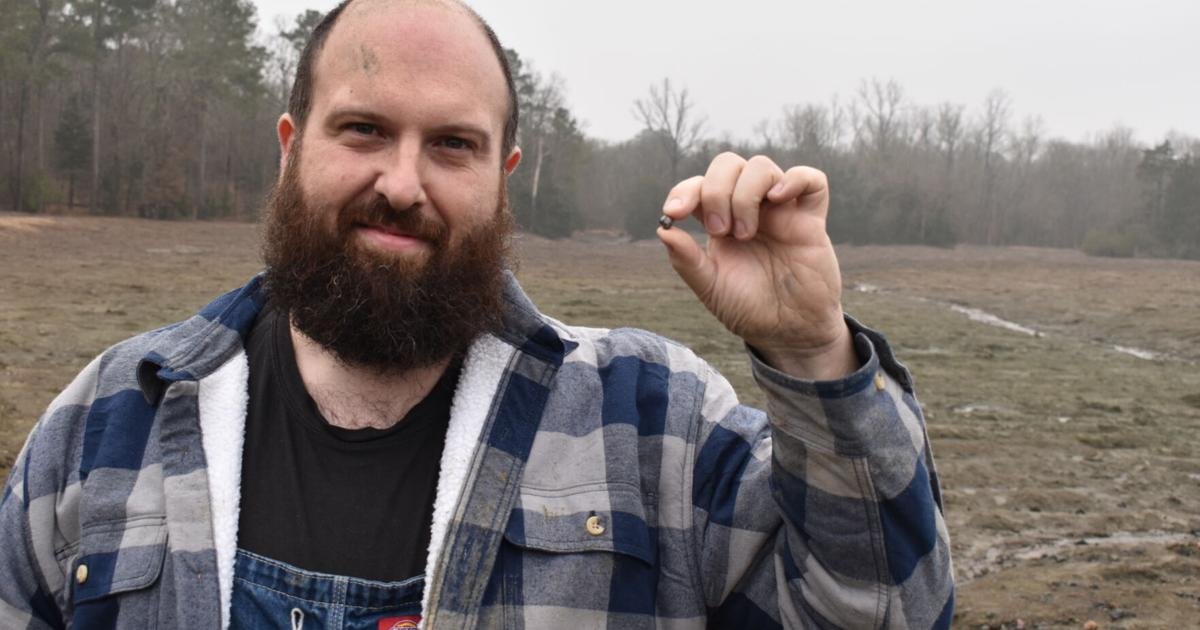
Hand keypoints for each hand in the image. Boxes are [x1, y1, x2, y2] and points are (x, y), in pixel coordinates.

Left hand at [657, 153, 857, 379]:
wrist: (788, 332)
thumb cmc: (749, 308)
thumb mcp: (710, 288)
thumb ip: (687, 260)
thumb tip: (663, 230)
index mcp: (720, 221)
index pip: (699, 186)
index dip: (683, 191)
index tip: (674, 213)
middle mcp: (748, 209)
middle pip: (728, 164)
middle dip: (716, 190)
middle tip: (720, 231)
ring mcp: (780, 211)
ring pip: (761, 167)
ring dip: (745, 194)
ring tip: (746, 233)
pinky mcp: (810, 220)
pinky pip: (811, 180)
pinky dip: (795, 179)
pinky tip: (779, 198)